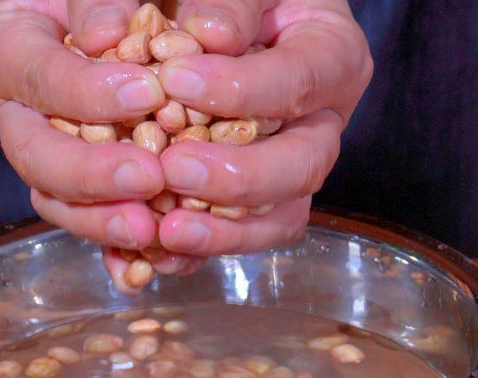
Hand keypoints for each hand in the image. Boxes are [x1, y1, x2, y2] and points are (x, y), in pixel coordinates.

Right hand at [0, 0, 168, 255]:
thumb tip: (108, 33)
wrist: (126, 16)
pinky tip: (161, 264)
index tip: (146, 93)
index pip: (35, 75)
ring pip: (60, 201)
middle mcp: (18, 112)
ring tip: (152, 231)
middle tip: (149, 177)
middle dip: (90, 175)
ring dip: (104, 222)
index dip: (86, 92)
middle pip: (35, 155)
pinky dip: (127, 253)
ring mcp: (51, 156)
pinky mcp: (86, 190)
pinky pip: (98, 225)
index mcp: (7, 49)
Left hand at [155, 0, 371, 256]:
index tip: (175, 81)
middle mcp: (318, 122)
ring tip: (165, 232)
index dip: (242, 90)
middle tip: (175, 169)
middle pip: (304, 165)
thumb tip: (209, 34)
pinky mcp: (247, 204)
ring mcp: (286, 170)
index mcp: (329, 56)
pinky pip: (231, 239)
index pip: (299, 80)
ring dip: (222, 232)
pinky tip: (148, 255)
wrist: (199, 21)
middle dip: (241, 177)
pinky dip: (190, 253)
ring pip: (277, 219)